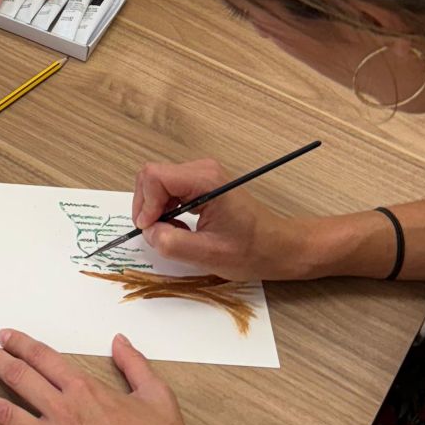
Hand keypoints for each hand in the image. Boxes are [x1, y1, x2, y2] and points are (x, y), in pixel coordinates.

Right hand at [131, 157, 309, 280]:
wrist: (278, 247)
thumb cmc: (251, 251)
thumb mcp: (208, 254)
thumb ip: (172, 243)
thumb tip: (148, 231)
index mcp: (205, 180)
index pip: (154, 177)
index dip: (145, 204)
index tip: (150, 230)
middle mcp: (202, 169)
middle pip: (152, 177)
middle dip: (148, 207)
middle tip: (158, 234)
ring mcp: (202, 174)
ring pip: (158, 183)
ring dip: (157, 210)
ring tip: (173, 233)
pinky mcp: (201, 183)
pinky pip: (169, 189)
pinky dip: (166, 209)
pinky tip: (180, 227)